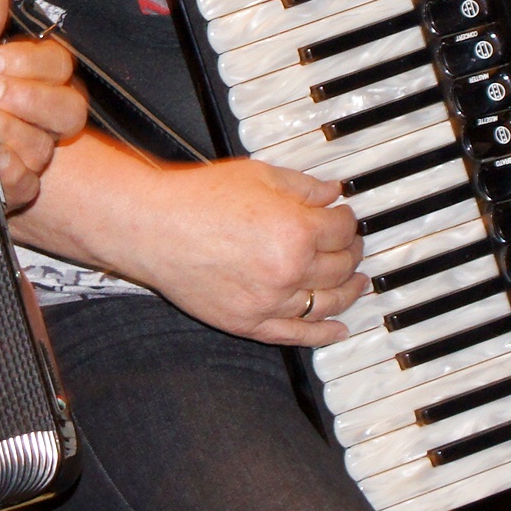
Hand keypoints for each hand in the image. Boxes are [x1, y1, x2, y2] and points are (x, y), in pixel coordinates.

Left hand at [0, 0, 87, 211]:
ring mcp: (35, 151)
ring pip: (45, 146)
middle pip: (69, 108)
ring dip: (12, 133)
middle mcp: (44, 114)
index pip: (57, 64)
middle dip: (28, 98)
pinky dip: (9, 172)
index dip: (28, 62)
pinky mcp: (19, 185)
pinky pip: (28, 183)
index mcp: (37, 76)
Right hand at [113, 156, 364, 346]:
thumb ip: (302, 186)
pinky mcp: (250, 323)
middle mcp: (290, 270)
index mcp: (296, 230)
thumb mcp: (256, 175)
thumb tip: (333, 195)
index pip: (342, 229)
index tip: (344, 216)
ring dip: (349, 292)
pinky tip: (338, 329)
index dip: (348, 220)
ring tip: (357, 283)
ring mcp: (271, 302)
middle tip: (351, 245)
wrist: (153, 228)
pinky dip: (323, 334)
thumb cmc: (197, 199)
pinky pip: (298, 335)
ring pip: (327, 302)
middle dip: (351, 252)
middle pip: (340, 266)